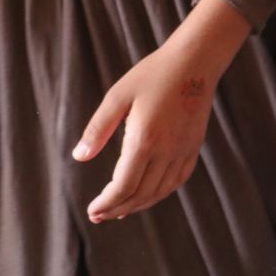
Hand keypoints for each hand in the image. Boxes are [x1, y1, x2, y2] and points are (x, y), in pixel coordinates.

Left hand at [74, 0, 250, 223]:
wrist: (196, 61)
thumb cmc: (154, 74)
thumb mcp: (118, 96)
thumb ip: (97, 129)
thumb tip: (80, 156)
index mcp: (144, 139)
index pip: (124, 186)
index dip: (106, 203)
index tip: (92, 209)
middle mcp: (167, 150)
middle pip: (141, 194)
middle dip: (118, 209)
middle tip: (99, 215)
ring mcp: (183, 149)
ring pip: (161, 191)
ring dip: (139, 205)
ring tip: (120, 210)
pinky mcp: (194, 145)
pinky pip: (179, 179)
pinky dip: (162, 192)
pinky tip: (150, 193)